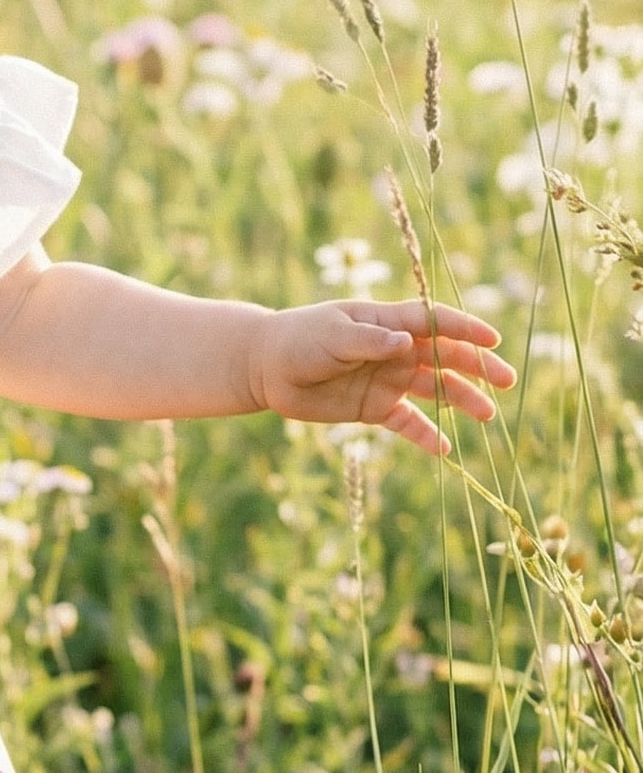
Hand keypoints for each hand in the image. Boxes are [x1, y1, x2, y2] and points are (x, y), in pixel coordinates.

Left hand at [249, 298, 515, 455]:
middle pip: (446, 357)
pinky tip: (445, 450)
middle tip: (506, 380)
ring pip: (434, 390)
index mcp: (389, 322)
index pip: (436, 322)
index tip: (494, 339)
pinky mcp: (376, 408)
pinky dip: (426, 435)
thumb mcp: (333, 335)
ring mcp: (388, 379)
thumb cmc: (300, 339)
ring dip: (461, 400)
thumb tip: (407, 342)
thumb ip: (370, 340)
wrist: (267, 368)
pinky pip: (408, 423)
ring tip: (488, 415)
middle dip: (477, 367)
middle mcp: (396, 350)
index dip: (465, 329)